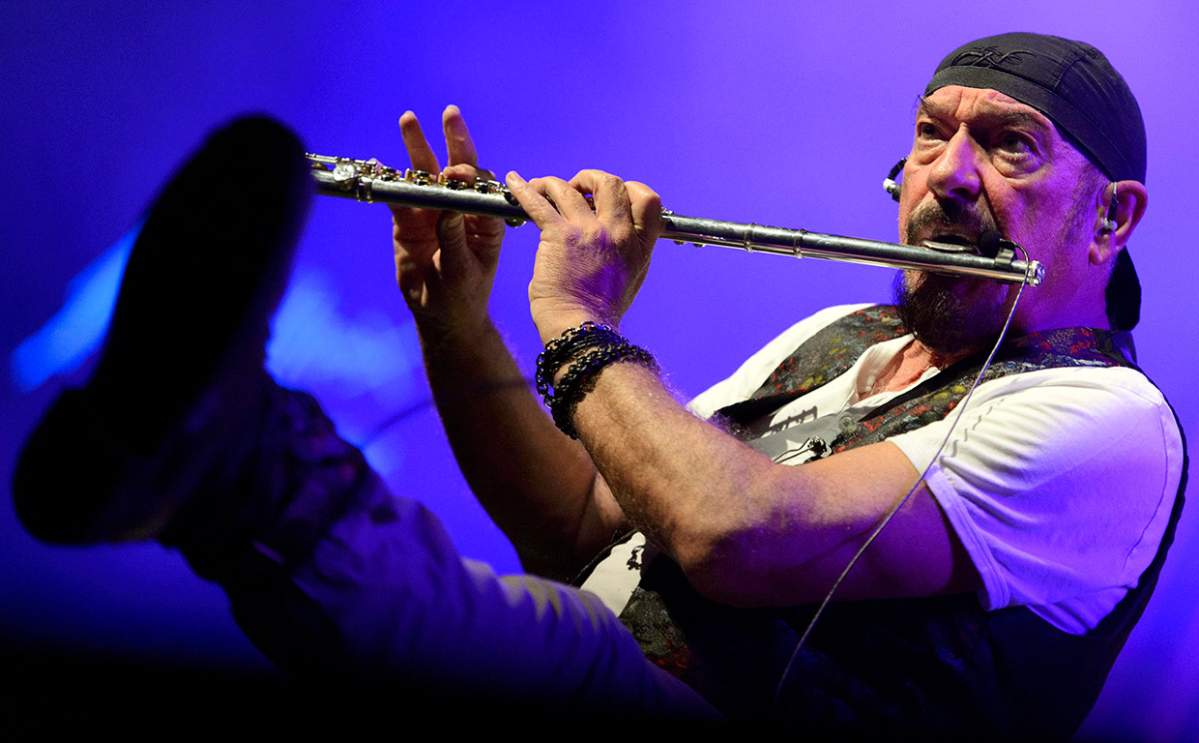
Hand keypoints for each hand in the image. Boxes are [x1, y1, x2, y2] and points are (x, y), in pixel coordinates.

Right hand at [392, 105, 504, 341]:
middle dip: (454, 140)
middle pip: (457, 168)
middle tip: (450, 114)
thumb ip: (456, 240)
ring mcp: (433, 212)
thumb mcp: (463, 271)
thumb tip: (449, 208)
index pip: (481, 185)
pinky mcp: (409, 222)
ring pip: (425, 175)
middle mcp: (461, 209)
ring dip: (418, 148)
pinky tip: (379, 163)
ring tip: (409, 120)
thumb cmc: (462, 296)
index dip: (470, 174)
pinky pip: (398, 196)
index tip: (457, 172)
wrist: (440, 317)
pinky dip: (389, 181)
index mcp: (484, 218)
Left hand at [504, 169, 662, 342]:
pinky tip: (514, 184)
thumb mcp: (629, 279)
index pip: (647, 200)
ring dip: (552, 184)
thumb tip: (611, 235)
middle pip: (611, 183)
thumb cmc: (598, 313)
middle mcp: (618, 233)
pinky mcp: (560, 235)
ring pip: (570, 188)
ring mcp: (590, 232)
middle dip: (590, 179)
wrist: (581, 330)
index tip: (607, 197)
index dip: (628, 190)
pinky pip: (539, 201)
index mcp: (639, 246)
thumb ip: (625, 252)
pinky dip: (524, 190)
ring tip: (539, 188)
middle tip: (575, 188)